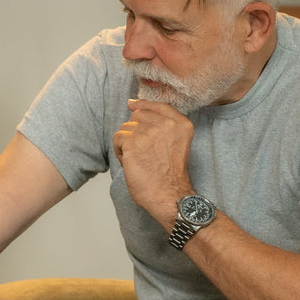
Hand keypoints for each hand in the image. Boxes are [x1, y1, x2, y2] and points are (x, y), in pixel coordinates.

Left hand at [112, 98, 194, 224]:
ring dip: (126, 143)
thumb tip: (136, 108)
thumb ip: (164, 126)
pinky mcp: (133, 142)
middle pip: (138, 115)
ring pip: (126, 128)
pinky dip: (119, 151)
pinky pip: (118, 138)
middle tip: (141, 150)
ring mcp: (150, 132)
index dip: (143, 105)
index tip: (132, 104)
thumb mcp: (177, 143)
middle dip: (134, 131)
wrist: (169, 194)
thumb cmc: (170, 174)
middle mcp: (167, 125)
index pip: (158, 105)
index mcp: (181, 124)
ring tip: (137, 159)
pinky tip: (129, 162)